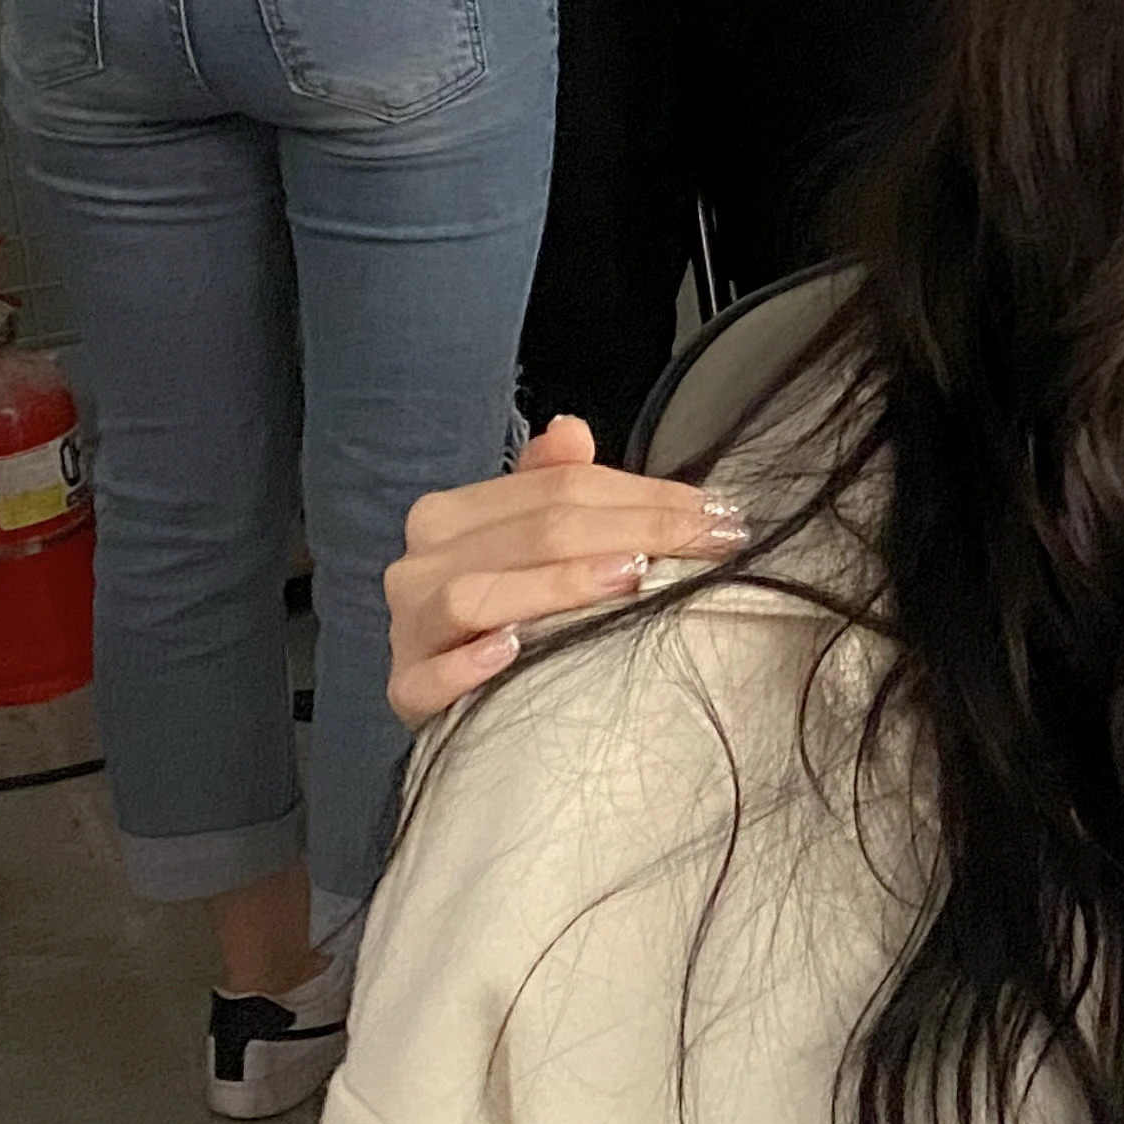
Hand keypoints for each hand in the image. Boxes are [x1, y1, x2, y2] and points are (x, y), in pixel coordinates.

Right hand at [382, 415, 748, 726]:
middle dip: (633, 532)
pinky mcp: (405, 693)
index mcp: (452, 517)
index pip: (560, 489)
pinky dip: (469, 664)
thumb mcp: (533, 541)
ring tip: (629, 579)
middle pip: (536, 535)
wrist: (456, 694)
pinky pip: (429, 678)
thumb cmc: (510, 610)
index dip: (647, 496)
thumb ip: (553, 484)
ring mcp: (410, 631)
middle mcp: (421, 566)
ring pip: (476, 595)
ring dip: (558, 586)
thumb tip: (571, 429)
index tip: (718, 514)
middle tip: (706, 544)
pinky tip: (515, 652)